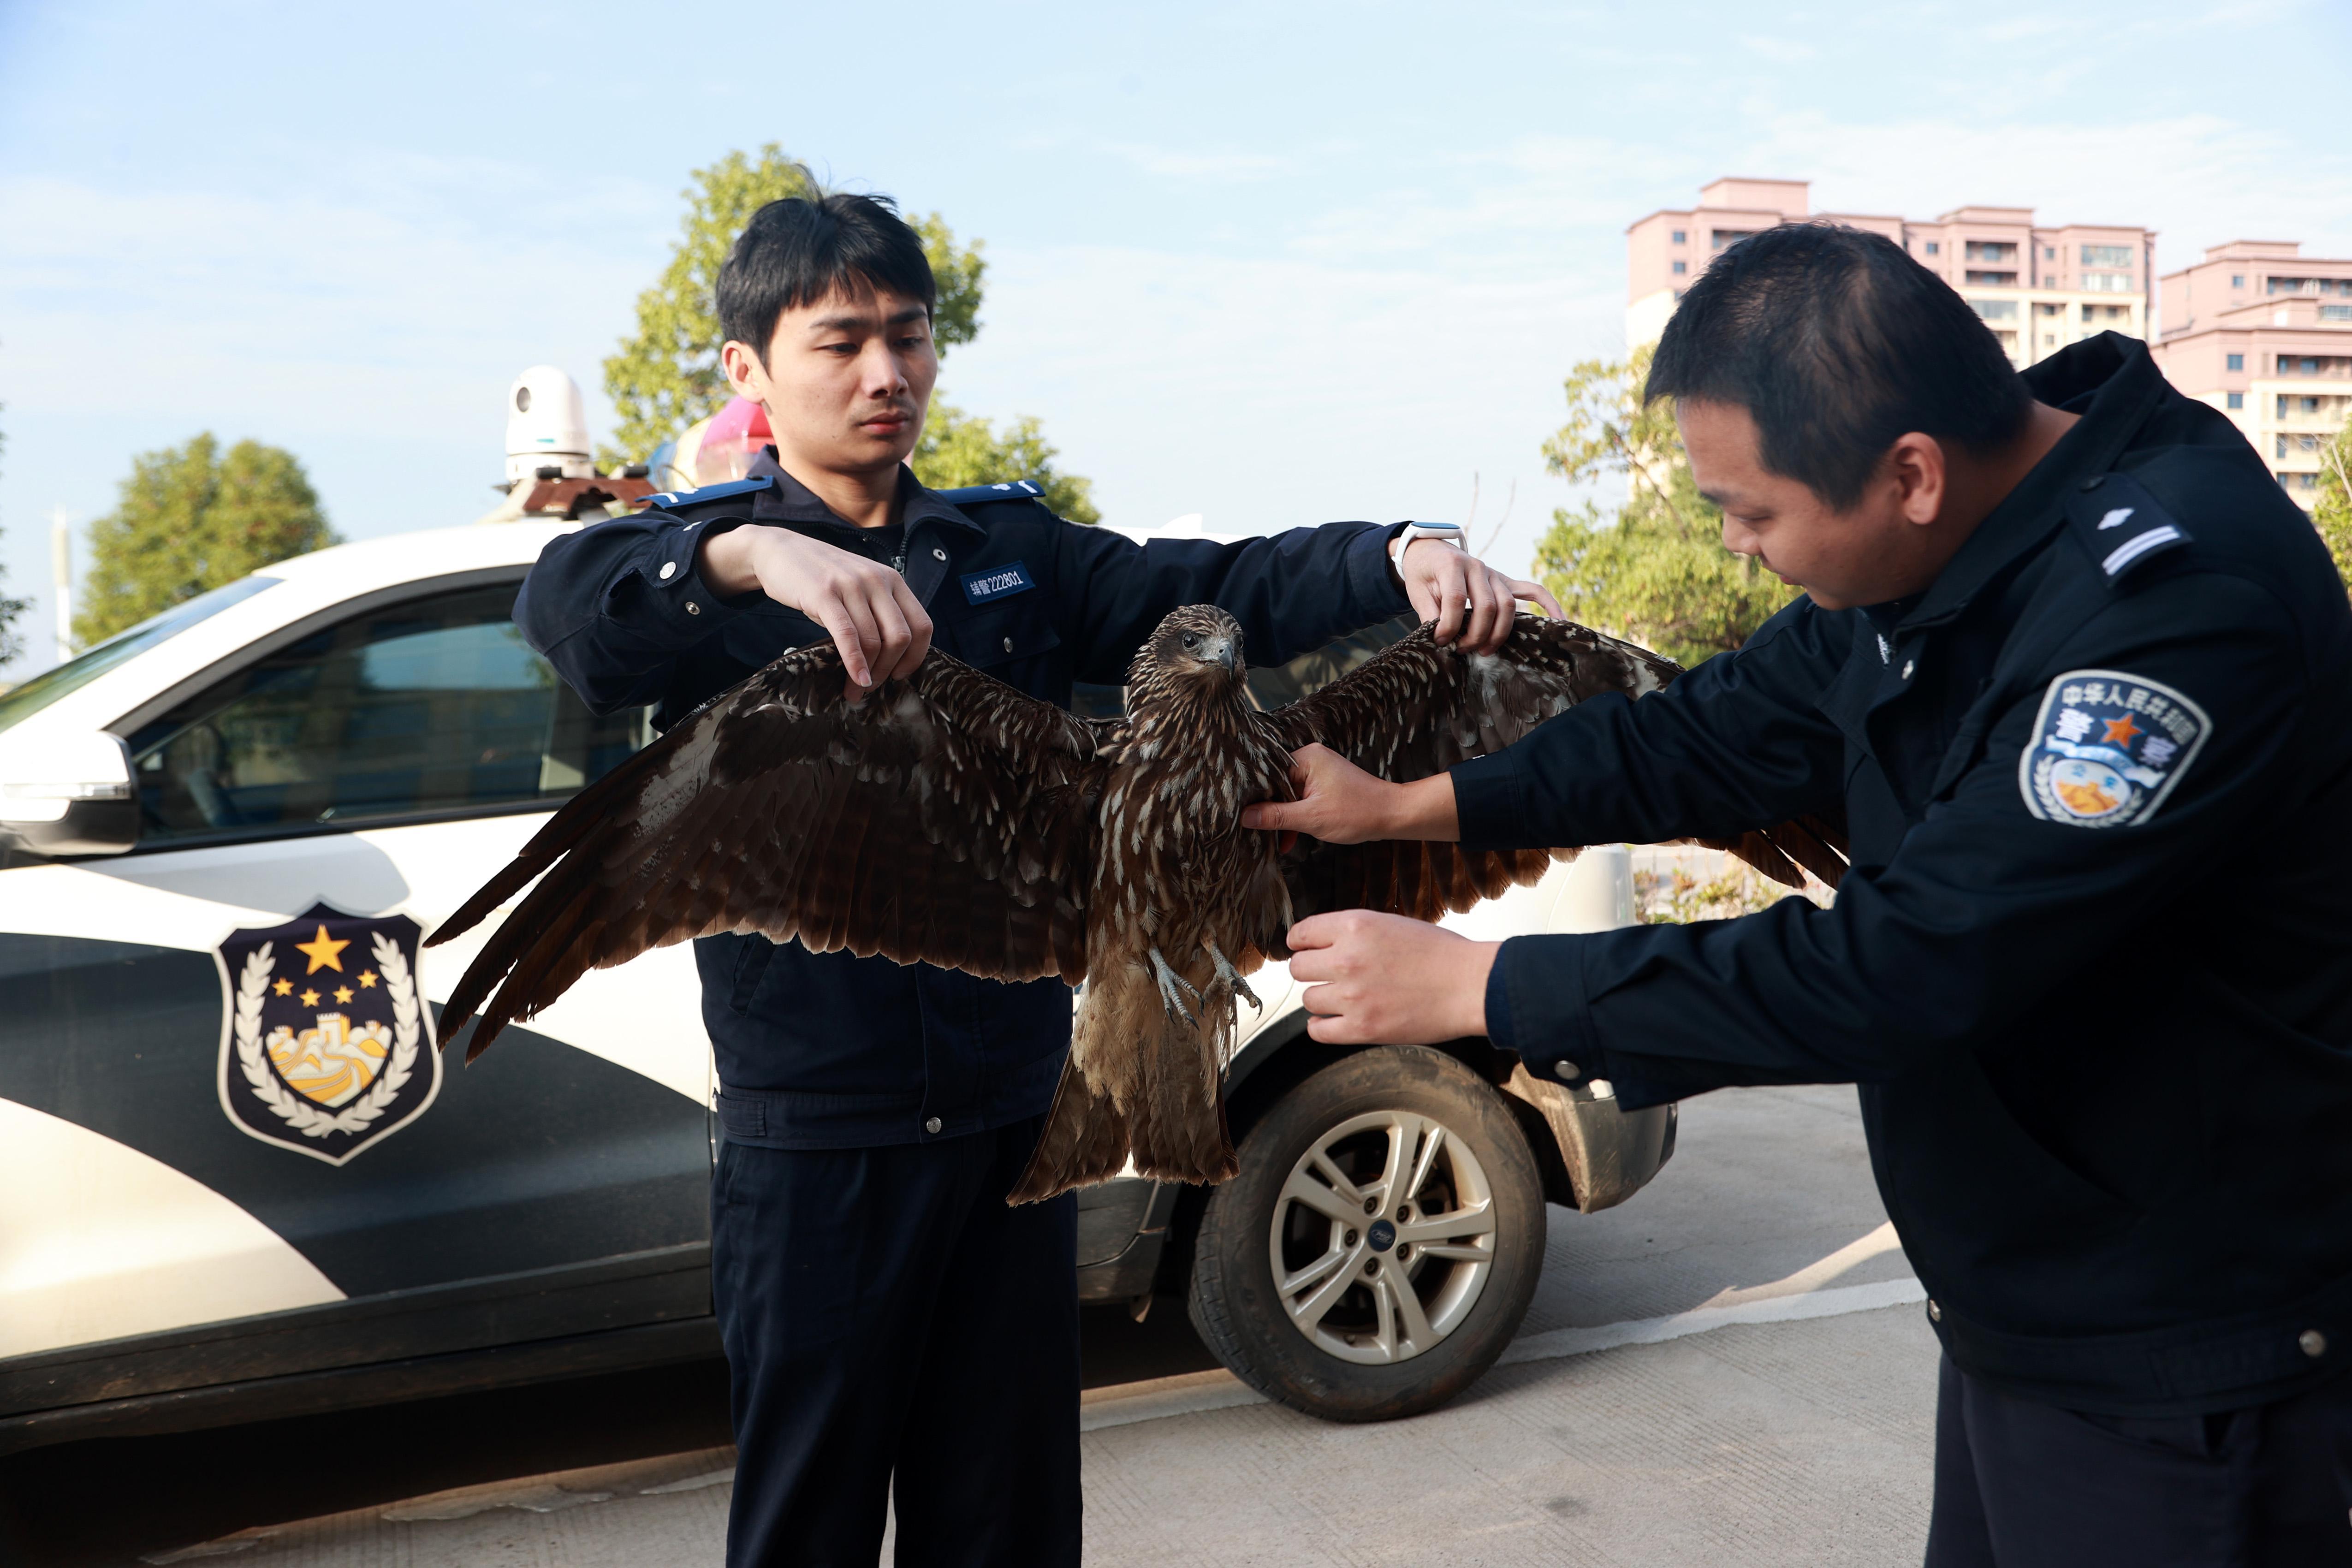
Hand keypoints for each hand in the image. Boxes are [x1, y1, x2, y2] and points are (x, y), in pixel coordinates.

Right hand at [699, 524, 932, 689]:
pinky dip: (855, 663)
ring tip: (855, 692)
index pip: (922, 625)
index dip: (916, 656)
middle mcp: (877, 580)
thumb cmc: (821, 577)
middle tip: (873, 688)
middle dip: (889, 670)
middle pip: (900, 638)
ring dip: (868, 674)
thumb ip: (878, 612)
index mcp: (892, 580)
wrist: (780, 551)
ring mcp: (851, 585)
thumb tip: (892, 657)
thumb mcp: (859, 587)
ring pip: (874, 641)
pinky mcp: (825, 594)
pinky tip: (855, 680)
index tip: (900, 675)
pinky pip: (848, 635)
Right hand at [1241, 743, 1458, 843]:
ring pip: (1289, 794)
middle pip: (1277, 785)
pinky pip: (1302, 796)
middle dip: (1271, 812)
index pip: (1268, 776)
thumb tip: (1244, 816)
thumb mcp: (1311, 818)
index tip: (1245, 818)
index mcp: (1306, 758)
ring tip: (1282, 841)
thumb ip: (1276, 817)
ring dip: (1285, 817)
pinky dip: (1298, 815)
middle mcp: (1311, 757)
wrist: (1393, 814)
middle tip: (1260, 835)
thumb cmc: (1357, 812)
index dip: (1256, 799)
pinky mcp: (1326, 781)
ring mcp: (1319, 769)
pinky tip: (1293, 836)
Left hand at [1288, 911, 1495, 1045]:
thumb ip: (1356, 933)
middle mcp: (1347, 959)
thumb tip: (1326, 943)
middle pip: (1298, 968)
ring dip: (1322, 998)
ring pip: (1308, 999)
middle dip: (1311, 971)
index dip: (1301, 942)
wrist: (1470, 985)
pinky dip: (1323, 1026)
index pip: (1301, 933)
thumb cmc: (1441, 954)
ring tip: (1343, 997)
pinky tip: (1335, 1020)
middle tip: (1327, 975)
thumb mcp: (1392, 924)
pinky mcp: (1362, 1028)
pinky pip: (1318, 1030)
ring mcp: (1352, 996)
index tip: (1303, 948)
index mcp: (1354, 926)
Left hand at [1397, 539, 1564, 652]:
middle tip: (1462, 650)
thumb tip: (1443, 640)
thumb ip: (1429, 613)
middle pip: (1487, 605)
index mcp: (1452, 565)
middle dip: (1476, 634)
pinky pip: (1532, 590)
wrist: (1431, 551)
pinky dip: (1548, 604)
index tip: (1441, 641)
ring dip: (1499, 631)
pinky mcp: (1505, 581)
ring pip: (1508, 604)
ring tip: (1485, 650)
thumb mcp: (1417, 591)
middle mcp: (1478, 566)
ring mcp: (1495, 573)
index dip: (1449, 625)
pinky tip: (1558, 620)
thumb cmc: (1423, 573)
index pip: (1457, 599)